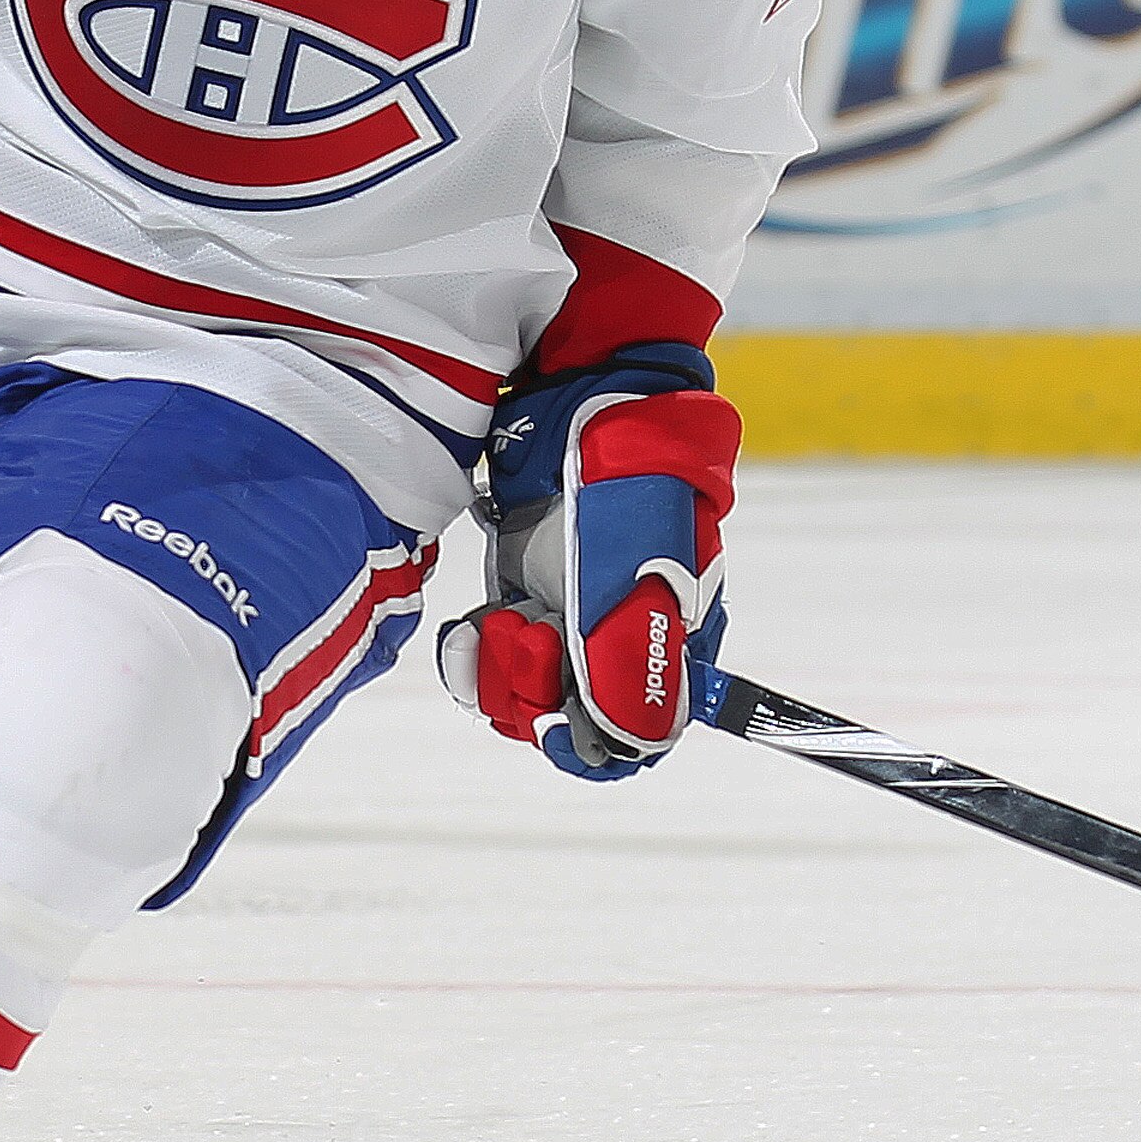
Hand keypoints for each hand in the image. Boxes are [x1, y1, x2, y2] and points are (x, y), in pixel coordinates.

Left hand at [438, 351, 737, 780]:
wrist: (591, 392)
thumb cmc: (626, 477)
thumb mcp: (625, 567)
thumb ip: (623, 655)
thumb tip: (627, 743)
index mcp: (671, 637)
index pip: (643, 731)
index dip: (598, 748)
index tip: (554, 732)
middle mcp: (624, 631)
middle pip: (574, 715)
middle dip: (533, 699)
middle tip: (515, 643)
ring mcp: (574, 607)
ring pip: (529, 685)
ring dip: (498, 676)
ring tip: (486, 631)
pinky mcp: (530, 581)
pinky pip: (499, 646)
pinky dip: (478, 650)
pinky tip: (469, 629)